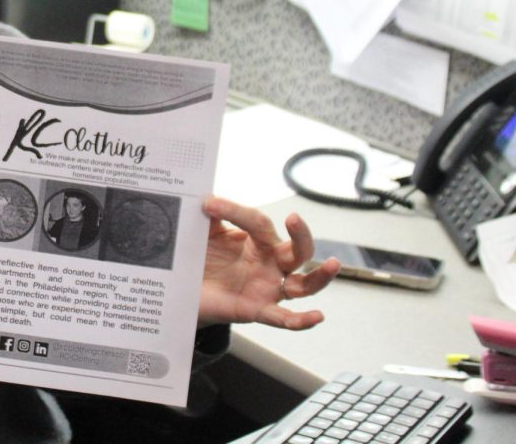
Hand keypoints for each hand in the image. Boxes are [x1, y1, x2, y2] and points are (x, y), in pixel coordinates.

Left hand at [198, 196, 339, 329]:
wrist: (186, 291)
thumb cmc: (203, 259)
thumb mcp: (204, 234)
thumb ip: (209, 217)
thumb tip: (207, 197)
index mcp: (258, 241)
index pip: (258, 222)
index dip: (234, 211)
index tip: (209, 205)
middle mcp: (270, 263)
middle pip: (297, 250)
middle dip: (301, 235)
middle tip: (294, 219)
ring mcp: (268, 287)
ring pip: (304, 284)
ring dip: (320, 277)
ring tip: (332, 264)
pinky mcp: (258, 310)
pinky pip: (284, 318)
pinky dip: (302, 320)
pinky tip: (316, 316)